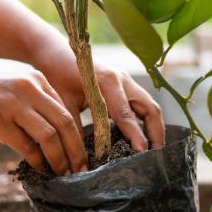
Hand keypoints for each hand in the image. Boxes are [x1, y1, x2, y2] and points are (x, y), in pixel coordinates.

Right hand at [0, 66, 87, 174]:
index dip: (77, 136)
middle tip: (81, 170)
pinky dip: (37, 161)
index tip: (81, 155)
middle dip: (76, 150)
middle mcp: (30, 89)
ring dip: (59, 159)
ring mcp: (14, 104)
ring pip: (49, 136)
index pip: (67, 111)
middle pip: (65, 123)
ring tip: (63, 174)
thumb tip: (55, 139)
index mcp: (37, 81)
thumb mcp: (14, 90)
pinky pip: (27, 146)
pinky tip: (39, 170)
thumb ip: (34, 107)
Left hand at [34, 44, 164, 151]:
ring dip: (154, 127)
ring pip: (150, 105)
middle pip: (150, 108)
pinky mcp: (125, 83)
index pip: (126, 115)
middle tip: (156, 157)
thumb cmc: (57, 74)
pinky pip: (142, 103)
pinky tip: (143, 136)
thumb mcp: (64, 103)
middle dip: (156, 133)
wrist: (55, 51)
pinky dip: (146, 120)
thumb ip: (75, 130)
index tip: (142, 155)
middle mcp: (123, 80)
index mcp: (107, 82)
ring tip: (154, 150)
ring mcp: (126, 80)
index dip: (136, 137)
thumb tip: (81, 160)